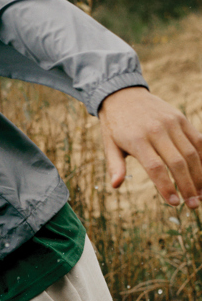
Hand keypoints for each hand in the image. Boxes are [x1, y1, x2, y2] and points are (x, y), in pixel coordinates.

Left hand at [98, 87, 201, 208]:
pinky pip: (197, 140)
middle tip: (193, 205)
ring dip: (199, 175)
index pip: (156, 168)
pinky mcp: (181, 118)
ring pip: (191, 152)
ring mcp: (172, 123)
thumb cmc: (115, 126)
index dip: (166, 187)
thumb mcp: (109, 145)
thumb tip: (115, 185)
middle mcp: (157, 130)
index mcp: (137, 140)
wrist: (124, 95)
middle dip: (188, 186)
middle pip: (178, 162)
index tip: (174, 203)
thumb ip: (115, 166)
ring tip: (200, 194)